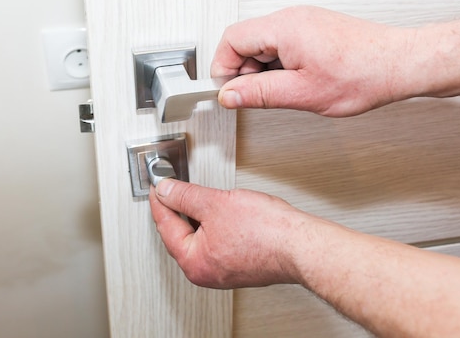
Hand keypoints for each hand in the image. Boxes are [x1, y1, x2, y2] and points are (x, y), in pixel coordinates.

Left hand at [149, 179, 305, 288]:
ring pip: (200, 238)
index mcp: (193, 262)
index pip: (165, 226)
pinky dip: (214, 225)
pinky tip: (221, 210)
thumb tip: (166, 190)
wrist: (301, 245)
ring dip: (197, 216)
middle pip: (180, 234)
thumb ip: (184, 196)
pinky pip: (217, 242)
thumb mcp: (215, 203)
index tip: (158, 186)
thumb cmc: (266, 231)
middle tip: (173, 186)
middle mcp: (206, 272)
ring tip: (199, 195)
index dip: (160, 200)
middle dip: (177, 208)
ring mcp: (223, 271)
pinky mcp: (240, 265)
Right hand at [211, 6, 414, 116]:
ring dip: (263, 72)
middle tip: (256, 97)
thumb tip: (230, 95)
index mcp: (284, 28)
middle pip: (245, 41)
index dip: (223, 68)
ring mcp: (303, 22)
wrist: (400, 64)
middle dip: (244, 72)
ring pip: (264, 46)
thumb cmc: (364, 74)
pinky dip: (280, 67)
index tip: (228, 91)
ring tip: (286, 92)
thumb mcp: (302, 93)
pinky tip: (297, 84)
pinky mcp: (313, 30)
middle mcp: (292, 18)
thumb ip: (259, 94)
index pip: (231, 39)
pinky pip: (282, 46)